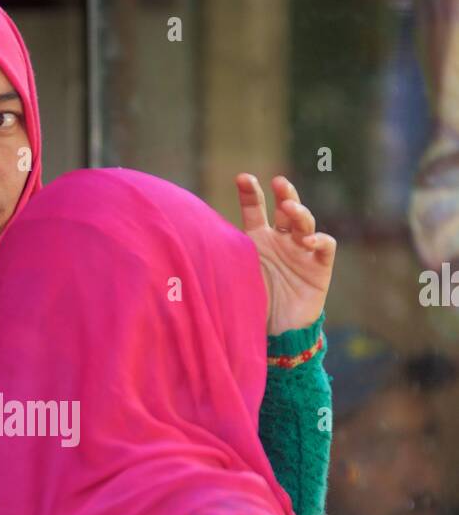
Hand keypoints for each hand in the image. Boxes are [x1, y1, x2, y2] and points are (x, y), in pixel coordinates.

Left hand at [235, 174, 336, 335]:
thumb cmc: (252, 307)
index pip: (255, 210)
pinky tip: (310, 240)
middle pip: (286, 210)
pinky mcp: (319, 268)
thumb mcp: (234, 279)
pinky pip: (325, 247)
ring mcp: (302, 252)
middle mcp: (282, 241)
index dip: (251, 193)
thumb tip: (190, 244)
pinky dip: (320, 240)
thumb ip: (223, 260)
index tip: (243, 177)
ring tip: (289, 208)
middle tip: (278, 183)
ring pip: (305, 223)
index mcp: (259, 241)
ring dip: (299, 212)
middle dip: (284, 194)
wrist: (276, 337)